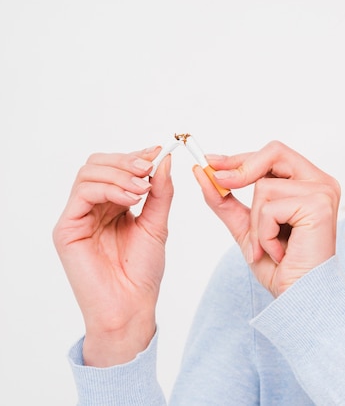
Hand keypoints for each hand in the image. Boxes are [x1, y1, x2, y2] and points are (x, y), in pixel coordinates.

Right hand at [53, 146, 173, 365]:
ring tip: (142, 188)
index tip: (158, 151)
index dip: (135, 156)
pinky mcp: (67, 229)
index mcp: (112, 205)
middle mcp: (92, 208)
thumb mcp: (157, 224)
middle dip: (126, 161)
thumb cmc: (142, 271)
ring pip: (88, 174)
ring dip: (119, 174)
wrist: (132, 305)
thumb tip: (163, 159)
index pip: (116, 168)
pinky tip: (130, 199)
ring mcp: (77, 217)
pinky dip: (108, 188)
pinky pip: (82, 193)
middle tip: (148, 168)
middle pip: (98, 164)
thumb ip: (160, 192)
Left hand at [193, 141, 340, 296]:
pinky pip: (270, 208)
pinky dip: (265, 234)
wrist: (298, 296)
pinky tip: (279, 252)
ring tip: (269, 247)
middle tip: (220, 181)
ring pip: (264, 187)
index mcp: (309, 183)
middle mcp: (321, 183)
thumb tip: (202, 171)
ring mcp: (323, 192)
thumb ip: (226, 199)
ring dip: (256, 223)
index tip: (211, 162)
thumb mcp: (247, 226)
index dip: (241, 157)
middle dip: (242, 168)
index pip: (274, 154)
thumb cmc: (281, 266)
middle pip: (274, 152)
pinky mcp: (318, 206)